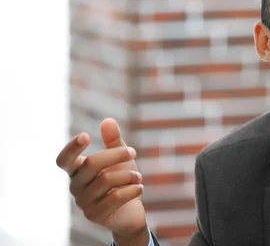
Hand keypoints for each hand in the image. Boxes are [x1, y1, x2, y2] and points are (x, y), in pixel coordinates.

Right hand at [56, 118, 148, 244]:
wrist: (130, 211)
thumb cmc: (121, 180)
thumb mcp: (120, 159)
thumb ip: (113, 141)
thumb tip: (108, 120)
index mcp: (77, 171)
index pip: (64, 160)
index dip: (72, 148)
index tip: (86, 136)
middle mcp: (75, 186)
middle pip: (91, 164)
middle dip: (116, 155)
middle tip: (134, 152)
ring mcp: (83, 202)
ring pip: (106, 180)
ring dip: (128, 175)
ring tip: (138, 177)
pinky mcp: (95, 215)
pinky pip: (115, 198)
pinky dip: (131, 190)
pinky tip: (139, 188)